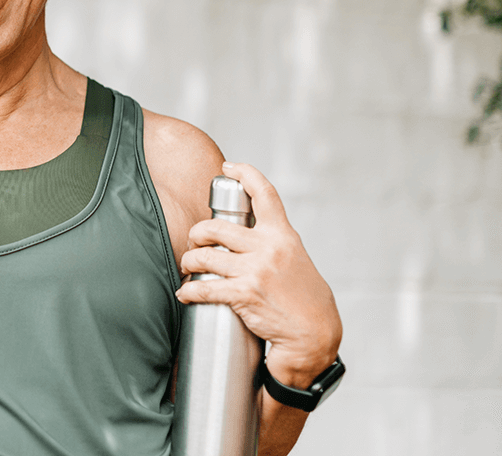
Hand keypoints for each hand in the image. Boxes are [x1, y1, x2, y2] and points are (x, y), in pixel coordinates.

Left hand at [176, 162, 342, 384]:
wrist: (315, 334)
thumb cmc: (304, 299)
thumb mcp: (295, 259)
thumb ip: (272, 243)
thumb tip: (244, 234)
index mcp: (283, 235)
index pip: (264, 194)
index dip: (245, 174)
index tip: (229, 167)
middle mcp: (269, 247)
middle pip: (216, 227)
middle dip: (197, 234)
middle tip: (194, 244)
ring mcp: (256, 270)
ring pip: (205, 255)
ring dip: (189, 261)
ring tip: (188, 267)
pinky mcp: (246, 294)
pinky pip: (205, 287)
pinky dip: (189, 290)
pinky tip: (185, 293)